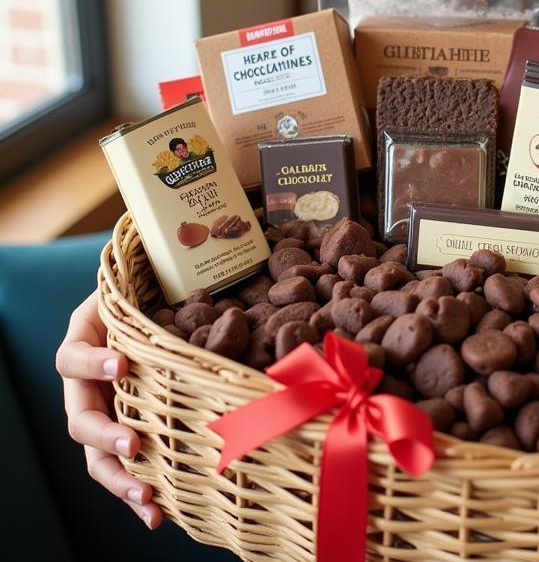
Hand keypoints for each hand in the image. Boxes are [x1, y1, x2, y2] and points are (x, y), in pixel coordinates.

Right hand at [55, 291, 162, 528]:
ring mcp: (105, 410)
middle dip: (105, 438)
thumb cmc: (149, 287)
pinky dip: (138, 491)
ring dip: (119, 480)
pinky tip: (158, 515)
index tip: (120, 364)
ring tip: (144, 499)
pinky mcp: (126, 430)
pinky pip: (125, 467)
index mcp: (85, 343)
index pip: (72, 357)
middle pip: (80, 420)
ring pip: (97, 455)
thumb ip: (153, 290)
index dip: (91, 365)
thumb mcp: (141, 284)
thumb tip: (203, 288)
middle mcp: (88, 383)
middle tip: (133, 446)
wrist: (155, 297)